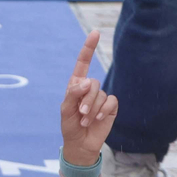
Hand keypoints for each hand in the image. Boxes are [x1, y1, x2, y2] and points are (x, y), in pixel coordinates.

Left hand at [60, 30, 117, 165]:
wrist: (80, 144)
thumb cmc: (70, 126)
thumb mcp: (66, 110)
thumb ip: (73, 94)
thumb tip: (86, 82)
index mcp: (76, 85)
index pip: (83, 63)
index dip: (89, 48)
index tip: (95, 33)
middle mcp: (90, 88)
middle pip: (92, 83)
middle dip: (86, 99)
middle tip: (80, 114)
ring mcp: (101, 97)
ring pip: (101, 94)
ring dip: (92, 109)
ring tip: (86, 121)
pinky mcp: (111, 107)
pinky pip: (110, 102)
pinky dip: (103, 111)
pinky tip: (98, 119)